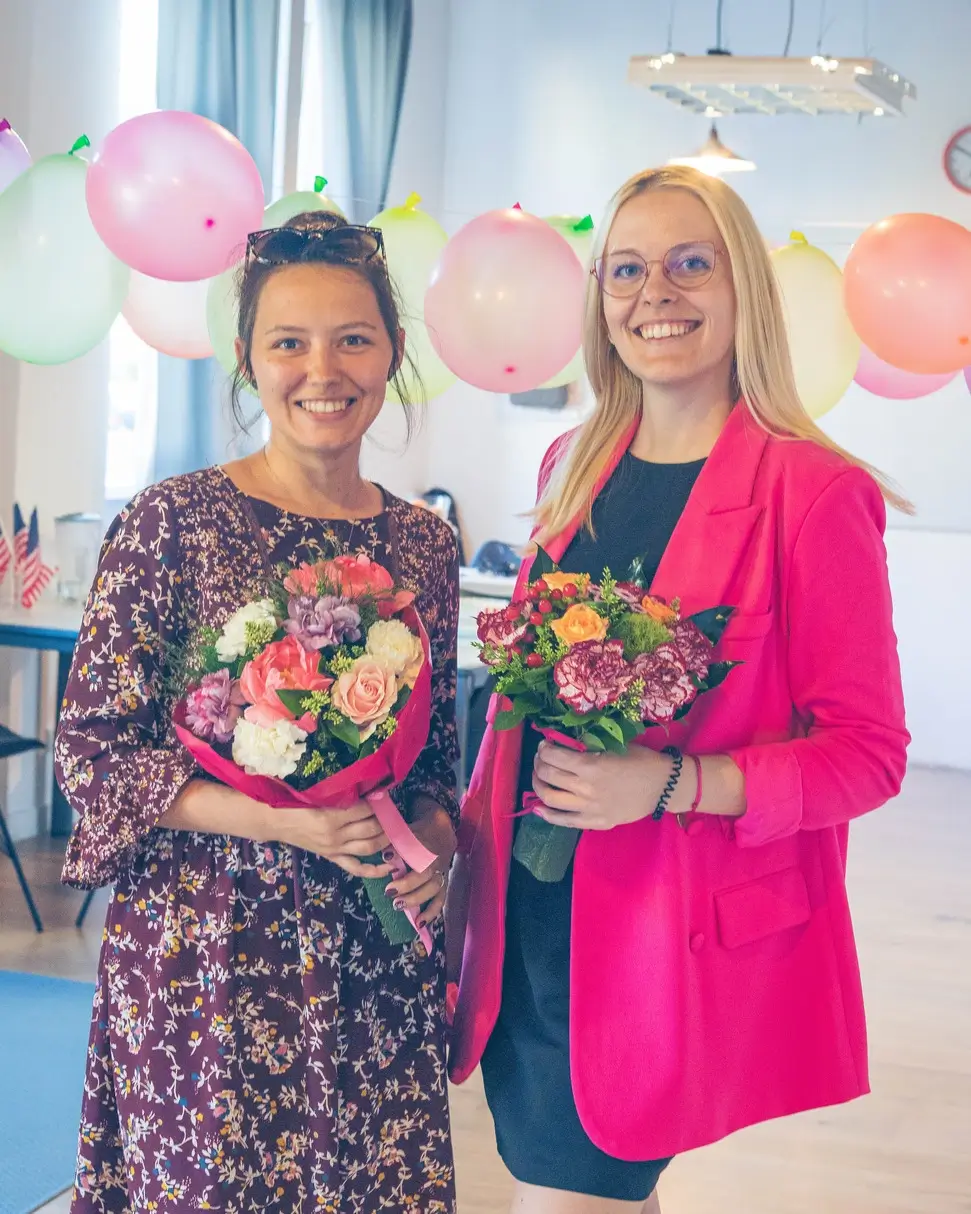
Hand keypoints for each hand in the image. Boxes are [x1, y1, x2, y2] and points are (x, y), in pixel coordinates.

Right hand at [274, 802, 393, 878]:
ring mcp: (334, 850)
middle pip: (370, 829)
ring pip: (368, 848)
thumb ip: (340, 794)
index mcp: (330, 817)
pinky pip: (356, 868)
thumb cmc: (295, 803)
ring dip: (385, 839)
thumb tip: (367, 788)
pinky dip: (375, 870)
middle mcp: (335, 836)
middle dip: (386, 820)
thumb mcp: (317, 795)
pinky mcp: (332, 858)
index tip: (386, 795)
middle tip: (395, 811)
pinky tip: (391, 866)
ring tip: (396, 830)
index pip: (363, 810)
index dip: (378, 802)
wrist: (276, 821)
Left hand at [385, 802, 456, 929]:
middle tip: (389, 891)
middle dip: (407, 883)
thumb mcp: (407, 829)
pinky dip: (431, 913)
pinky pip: (441, 899)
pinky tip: (419, 924)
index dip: (401, 853)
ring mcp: (442, 872)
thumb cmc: (418, 831)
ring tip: (398, 906)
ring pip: (433, 887)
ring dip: (416, 898)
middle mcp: (436, 859)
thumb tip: (383, 852)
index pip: (415, 848)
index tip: (385, 857)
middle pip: (425, 873)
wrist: (442, 831)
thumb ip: (396, 840)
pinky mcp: (444, 883)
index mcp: (426, 842)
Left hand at [531, 740, 678, 829]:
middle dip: (539, 764)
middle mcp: (586, 788)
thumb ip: (588, 746)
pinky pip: (564, 821)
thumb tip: (563, 742)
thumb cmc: (641, 761)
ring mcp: (590, 809)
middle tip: (541, 758)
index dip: (544, 749)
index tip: (544, 745)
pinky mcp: (596, 822)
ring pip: (551, 798)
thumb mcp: (614, 746)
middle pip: (548, 776)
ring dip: (538, 785)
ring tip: (540, 777)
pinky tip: (538, 807)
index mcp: (592, 766)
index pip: (554, 756)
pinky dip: (548, 814)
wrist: (664, 787)